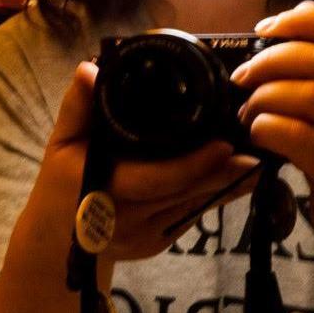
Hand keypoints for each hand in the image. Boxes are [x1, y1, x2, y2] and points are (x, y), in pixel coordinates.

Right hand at [38, 62, 260, 262]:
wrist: (55, 243)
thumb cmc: (59, 184)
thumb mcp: (61, 143)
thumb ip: (77, 106)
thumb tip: (90, 69)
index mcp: (99, 188)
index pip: (154, 178)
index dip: (192, 164)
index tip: (223, 145)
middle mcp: (123, 217)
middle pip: (182, 192)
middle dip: (221, 172)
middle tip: (256, 152)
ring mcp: (142, 236)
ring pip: (191, 206)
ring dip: (225, 185)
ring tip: (258, 164)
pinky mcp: (156, 244)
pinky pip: (189, 216)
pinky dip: (212, 197)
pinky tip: (237, 181)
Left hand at [231, 1, 313, 264]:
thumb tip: (300, 11)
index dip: (300, 20)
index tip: (264, 29)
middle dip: (270, 60)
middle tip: (242, 77)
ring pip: (308, 94)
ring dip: (264, 97)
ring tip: (248, 111)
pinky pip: (296, 137)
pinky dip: (267, 127)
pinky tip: (258, 134)